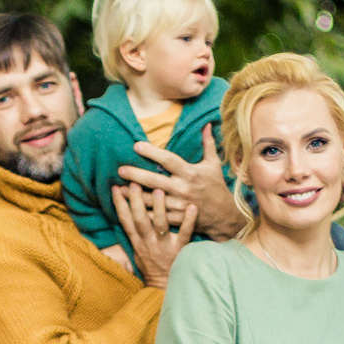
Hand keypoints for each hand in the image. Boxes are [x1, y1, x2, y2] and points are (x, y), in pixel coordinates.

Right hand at [114, 181, 196, 286]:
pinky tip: (192, 207)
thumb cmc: (150, 266)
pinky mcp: (180, 250)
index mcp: (137, 242)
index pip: (125, 221)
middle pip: (140, 220)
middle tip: (134, 183)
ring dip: (159, 208)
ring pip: (160, 225)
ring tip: (159, 190)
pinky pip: (185, 234)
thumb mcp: (136, 252)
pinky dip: (189, 220)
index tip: (116, 188)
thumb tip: (122, 215)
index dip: (120, 204)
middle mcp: (148, 243)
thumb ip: (132, 234)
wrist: (163, 287)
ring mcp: (164, 247)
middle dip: (136, 201)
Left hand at [120, 128, 245, 240]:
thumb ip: (207, 144)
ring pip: (152, 200)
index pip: (168, 160)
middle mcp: (182, 188)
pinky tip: (129, 209)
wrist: (224, 215)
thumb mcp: (213, 164)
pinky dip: (142, 213)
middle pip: (155, 180)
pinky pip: (156, 217)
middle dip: (136, 175)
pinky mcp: (176, 219)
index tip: (136, 145)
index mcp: (190, 173)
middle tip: (120, 169)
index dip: (152, 152)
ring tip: (118, 189)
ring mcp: (178, 205)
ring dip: (134, 195)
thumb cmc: (217, 187)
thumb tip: (206, 124)